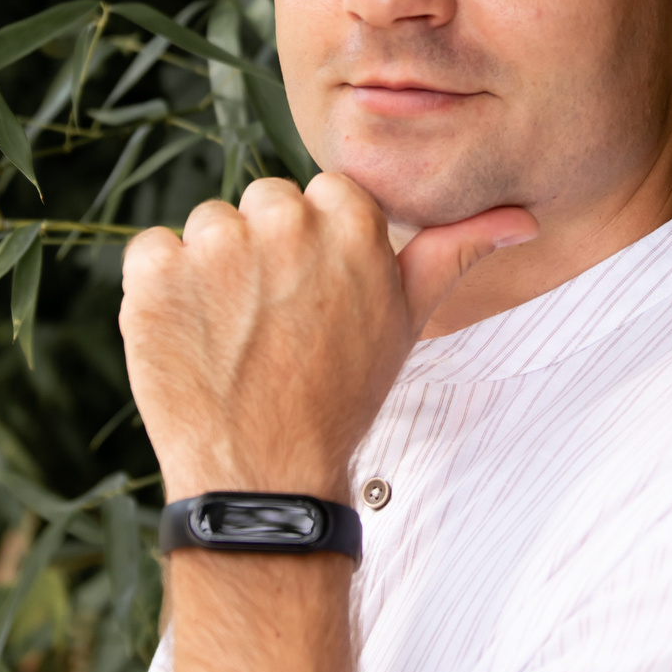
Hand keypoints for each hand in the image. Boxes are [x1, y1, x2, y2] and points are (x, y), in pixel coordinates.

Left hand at [119, 172, 535, 502]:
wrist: (265, 477)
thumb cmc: (341, 398)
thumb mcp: (408, 320)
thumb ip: (456, 251)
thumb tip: (522, 219)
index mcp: (349, 219)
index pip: (323, 194)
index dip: (316, 248)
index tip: (314, 298)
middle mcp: (282, 219)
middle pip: (263, 204)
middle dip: (265, 252)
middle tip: (275, 324)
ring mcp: (212, 244)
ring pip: (208, 226)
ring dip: (211, 271)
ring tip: (235, 337)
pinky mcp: (153, 272)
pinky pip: (149, 251)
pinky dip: (161, 291)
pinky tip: (191, 338)